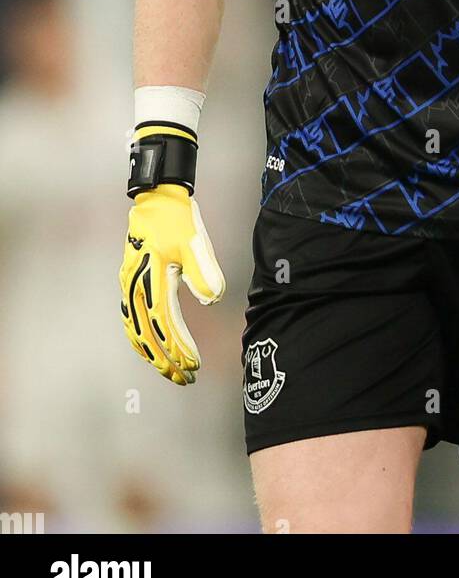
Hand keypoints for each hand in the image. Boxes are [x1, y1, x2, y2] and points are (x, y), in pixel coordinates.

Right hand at [119, 182, 225, 383]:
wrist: (157, 199)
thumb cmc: (177, 220)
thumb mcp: (195, 243)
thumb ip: (203, 272)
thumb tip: (211, 300)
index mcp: (152, 279)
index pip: (165, 324)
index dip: (179, 348)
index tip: (194, 365)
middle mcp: (135, 285)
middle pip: (147, 334)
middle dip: (166, 360)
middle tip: (186, 379)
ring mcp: (129, 284)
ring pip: (135, 330)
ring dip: (152, 353)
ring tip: (169, 371)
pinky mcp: (129, 280)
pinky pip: (130, 318)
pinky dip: (139, 337)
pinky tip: (150, 347)